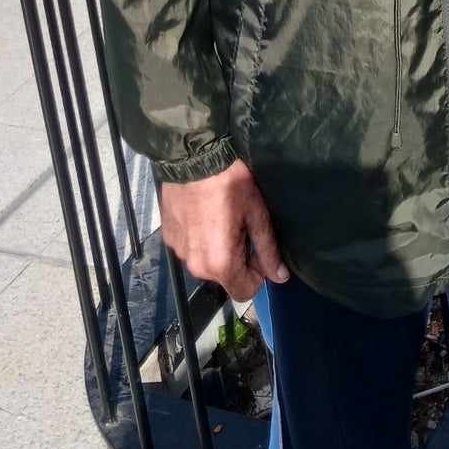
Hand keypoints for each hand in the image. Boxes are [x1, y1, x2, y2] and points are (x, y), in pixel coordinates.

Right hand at [158, 158, 287, 299]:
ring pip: (206, 262)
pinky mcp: (169, 237)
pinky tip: (204, 213)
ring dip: (216, 248)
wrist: (193, 156)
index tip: (258, 249)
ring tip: (221, 217)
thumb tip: (280, 277)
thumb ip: (268, 250)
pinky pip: (190, 248)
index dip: (257, 274)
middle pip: (224, 277)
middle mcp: (195, 265)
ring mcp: (179, 252)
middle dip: (236, 259)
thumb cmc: (231, 183)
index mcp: (219, 263)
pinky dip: (200, 238)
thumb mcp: (257, 214)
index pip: (244, 292)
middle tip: (241, 226)